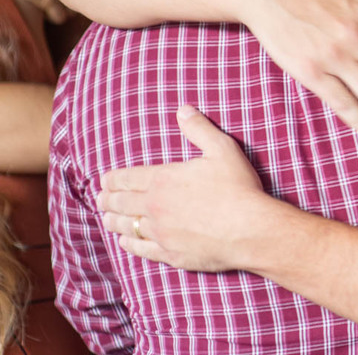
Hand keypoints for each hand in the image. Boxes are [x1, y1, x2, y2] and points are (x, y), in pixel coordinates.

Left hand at [98, 106, 272, 271]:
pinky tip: (125, 241)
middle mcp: (155, 207)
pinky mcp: (169, 253)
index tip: (105, 180)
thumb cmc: (238, 187)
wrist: (250, 229)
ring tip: (107, 219)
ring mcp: (160, 232)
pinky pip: (140, 249)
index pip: (126, 178)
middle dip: (107, 199)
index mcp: (163, 180)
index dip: (112, 179)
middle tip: (100, 199)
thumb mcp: (222, 149)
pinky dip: (129, 243)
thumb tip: (183, 110)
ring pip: (126, 226)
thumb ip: (199, 129)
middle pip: (120, 203)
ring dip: (113, 221)